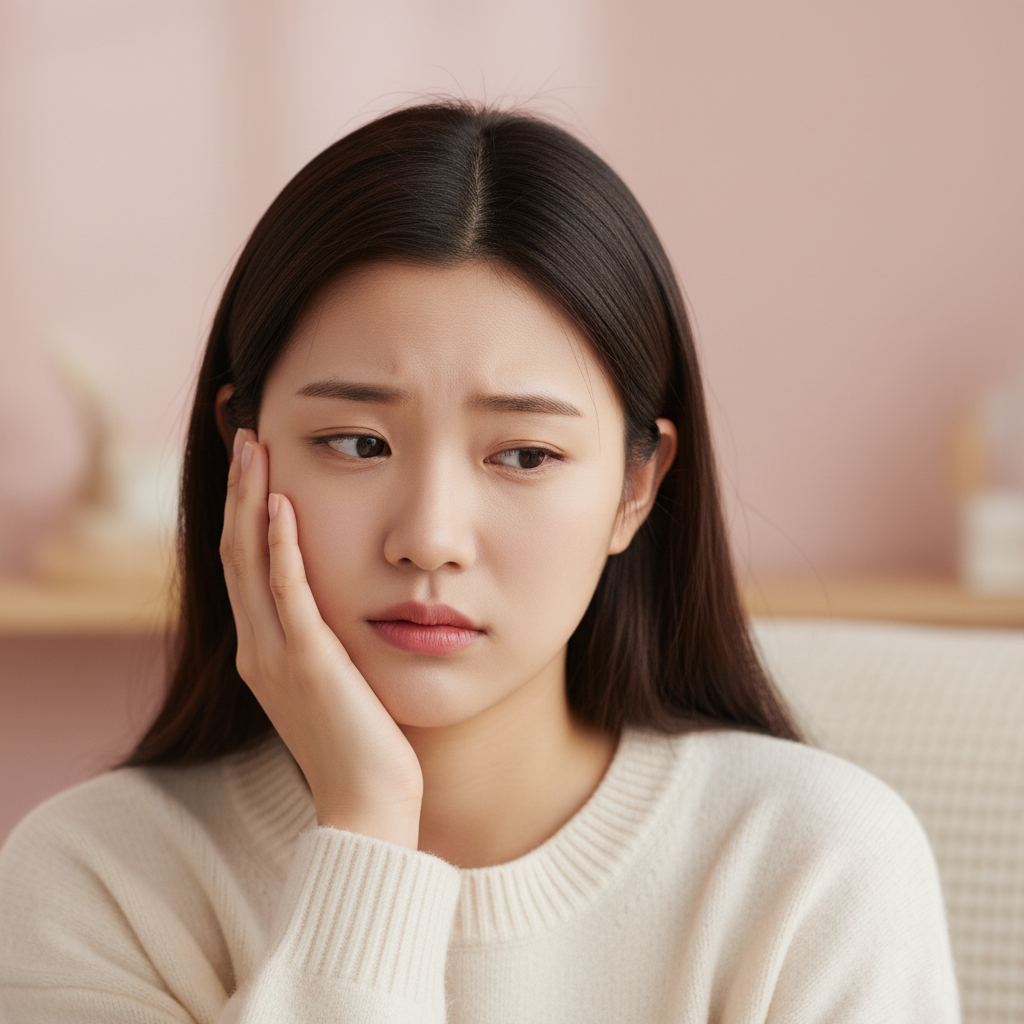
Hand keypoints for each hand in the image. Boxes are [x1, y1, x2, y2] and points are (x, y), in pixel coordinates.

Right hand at [220, 428, 422, 847]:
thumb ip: (325, 640)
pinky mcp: (308, 663)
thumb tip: (340, 602)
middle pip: (237, 551)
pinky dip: (281, 546)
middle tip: (247, 434)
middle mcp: (259, 647)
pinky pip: (287, 594)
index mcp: (265, 650)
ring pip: (251, 562)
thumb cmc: (362, 745)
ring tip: (255, 448)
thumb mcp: (337, 681)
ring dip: (252, 501)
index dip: (245, 509)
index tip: (255, 462)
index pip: (245, 564)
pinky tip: (284, 504)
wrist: (368, 805)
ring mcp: (278, 655)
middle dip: (241, 490)